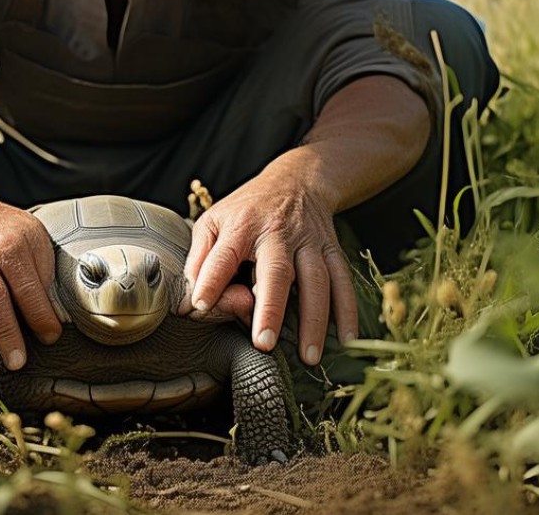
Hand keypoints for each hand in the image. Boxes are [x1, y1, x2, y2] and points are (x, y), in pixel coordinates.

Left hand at [183, 171, 357, 365]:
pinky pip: (343, 281)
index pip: (223, 255)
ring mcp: (309, 241)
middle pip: (277, 271)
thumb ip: (200, 261)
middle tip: (264, 344)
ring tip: (308, 357)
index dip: (210, 279)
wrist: (295, 181)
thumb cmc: (246, 211)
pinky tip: (347, 339)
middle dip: (271, 308)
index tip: (200, 306)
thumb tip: (190, 305)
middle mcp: (278, 232)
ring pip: (317, 281)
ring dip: (315, 321)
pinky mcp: (332, 249)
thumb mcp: (213, 223)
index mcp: (241, 226)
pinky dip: (348, 311)